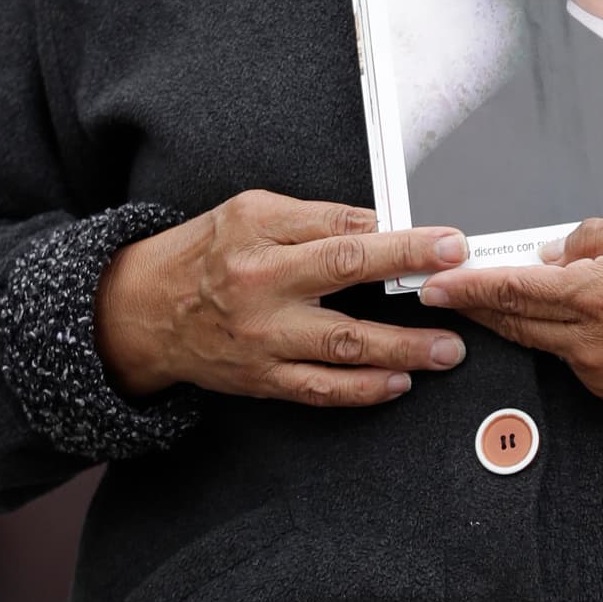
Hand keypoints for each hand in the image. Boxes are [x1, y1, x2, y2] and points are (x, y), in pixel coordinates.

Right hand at [95, 190, 469, 408]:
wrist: (144, 311)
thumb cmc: (205, 252)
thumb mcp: (251, 211)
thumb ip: (315, 218)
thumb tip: (378, 225)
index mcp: (262, 239)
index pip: (343, 233)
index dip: (401, 237)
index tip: (447, 240)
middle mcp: (263, 290)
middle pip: (347, 279)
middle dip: (410, 279)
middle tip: (458, 283)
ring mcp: (264, 341)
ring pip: (343, 347)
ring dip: (402, 350)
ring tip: (446, 350)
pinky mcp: (263, 380)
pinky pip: (320, 390)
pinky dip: (363, 390)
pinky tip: (398, 383)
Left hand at [418, 210, 602, 409]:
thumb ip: (600, 237)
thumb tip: (556, 251)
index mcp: (602, 295)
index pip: (516, 289)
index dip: (469, 287)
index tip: (434, 283)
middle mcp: (597, 343)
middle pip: (518, 323)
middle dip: (476, 308)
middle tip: (444, 293)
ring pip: (545, 344)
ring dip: (518, 323)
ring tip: (498, 300)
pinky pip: (577, 363)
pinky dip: (562, 341)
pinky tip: (569, 322)